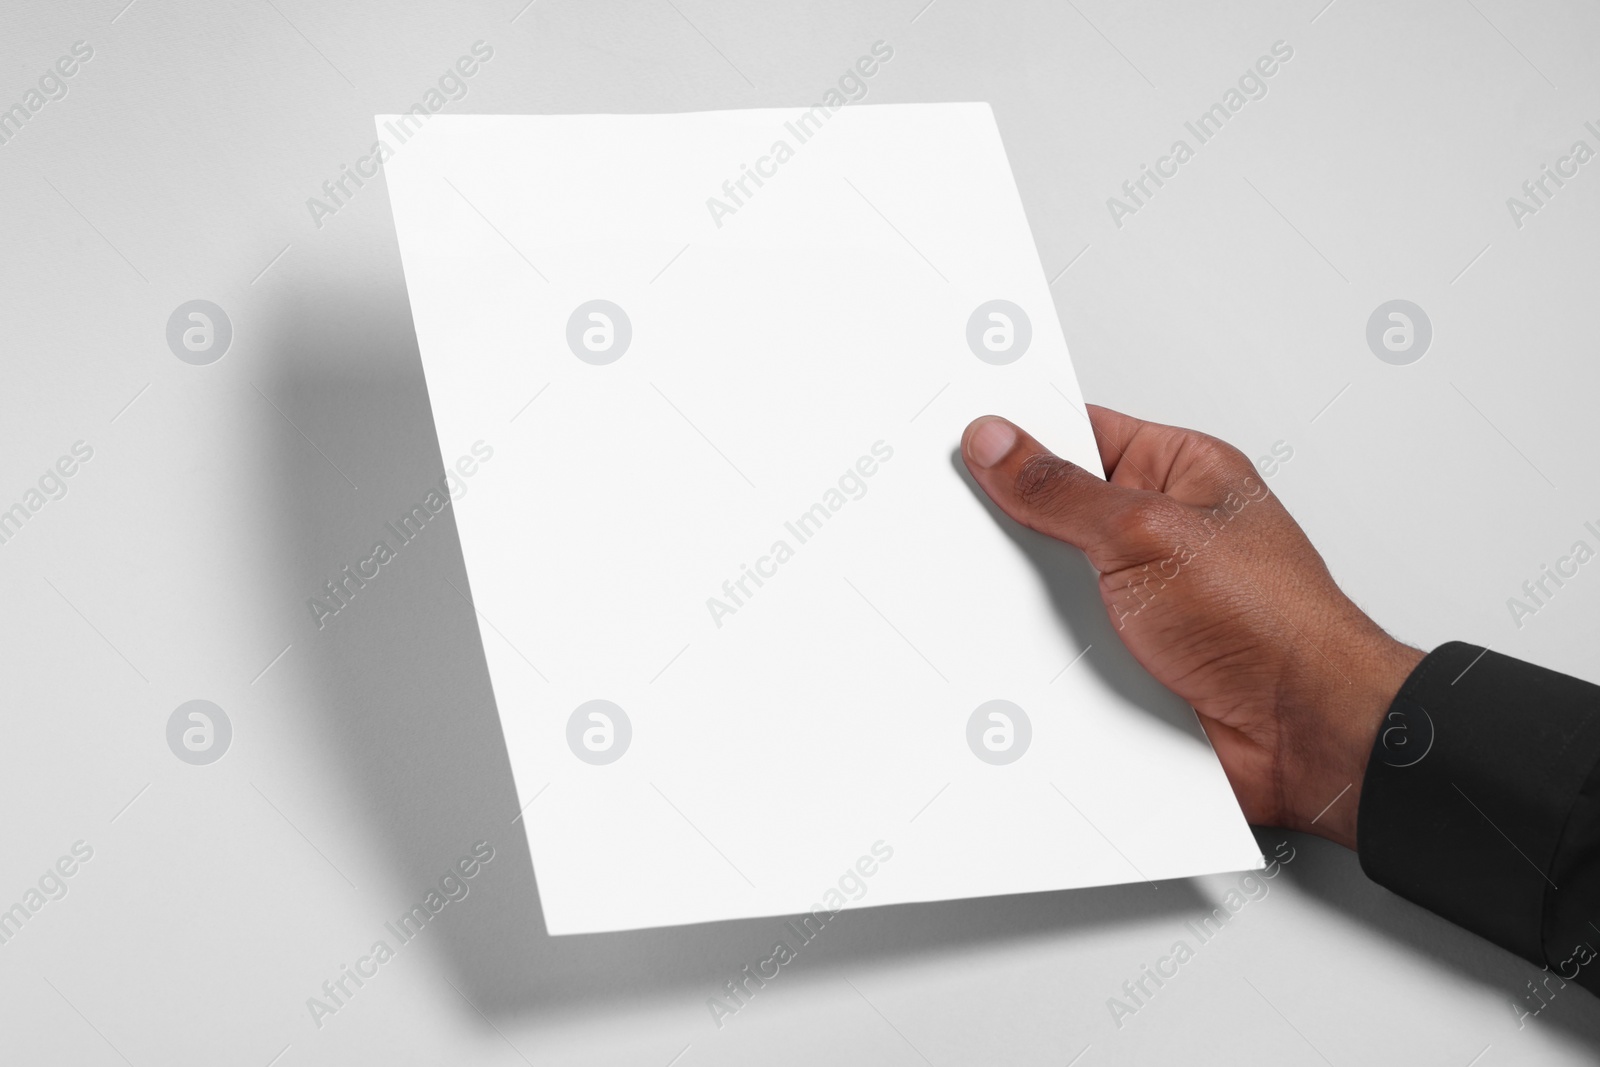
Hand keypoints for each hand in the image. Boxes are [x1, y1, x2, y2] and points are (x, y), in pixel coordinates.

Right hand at [960, 406, 1423, 849]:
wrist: (1304, 735)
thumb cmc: (1270, 624)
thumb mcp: (1143, 534)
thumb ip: (1061, 490)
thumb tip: (1000, 443)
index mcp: (1181, 471)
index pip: (1082, 430)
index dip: (1022, 433)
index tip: (964, 440)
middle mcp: (1164, 528)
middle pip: (1060, 508)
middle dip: (1018, 522)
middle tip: (969, 522)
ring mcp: (1147, 594)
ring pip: (1056, 580)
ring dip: (1034, 596)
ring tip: (1015, 595)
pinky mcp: (1133, 655)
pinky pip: (1066, 639)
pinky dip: (1045, 648)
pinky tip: (1032, 650)